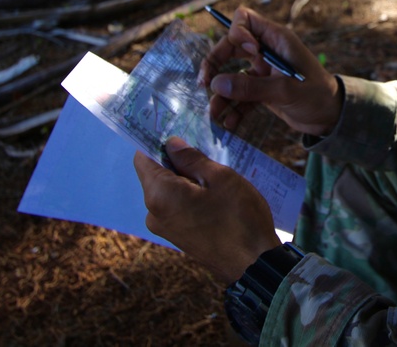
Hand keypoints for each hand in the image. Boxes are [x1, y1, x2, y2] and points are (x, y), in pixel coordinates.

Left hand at [133, 137, 281, 284]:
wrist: (253, 265)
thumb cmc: (238, 217)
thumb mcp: (220, 178)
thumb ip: (191, 159)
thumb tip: (172, 144)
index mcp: (159, 195)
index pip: (143, 157)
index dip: (157, 141)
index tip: (178, 130)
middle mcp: (153, 213)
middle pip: (156, 174)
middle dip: (176, 161)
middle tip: (206, 152)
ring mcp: (165, 228)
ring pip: (168, 191)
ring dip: (187, 179)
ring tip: (216, 176)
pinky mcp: (178, 237)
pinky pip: (177, 206)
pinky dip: (190, 196)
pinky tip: (215, 195)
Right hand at [201, 6, 340, 137]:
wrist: (331, 118)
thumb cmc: (316, 96)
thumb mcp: (284, 90)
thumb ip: (250, 88)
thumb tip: (216, 85)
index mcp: (276, 39)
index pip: (245, 20)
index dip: (237, 33)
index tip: (245, 54)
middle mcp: (266, 51)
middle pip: (230, 47)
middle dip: (215, 64)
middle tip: (204, 84)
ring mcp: (263, 71)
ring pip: (231, 74)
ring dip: (221, 93)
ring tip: (214, 113)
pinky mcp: (262, 90)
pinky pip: (240, 95)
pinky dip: (234, 108)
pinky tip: (230, 124)